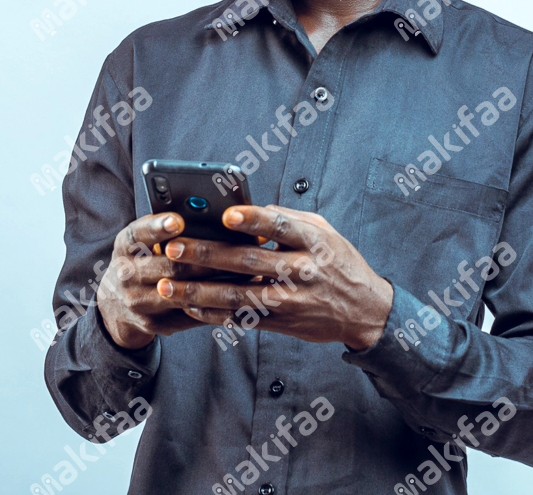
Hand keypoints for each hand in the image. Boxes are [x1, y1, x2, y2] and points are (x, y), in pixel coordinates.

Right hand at [95, 212, 230, 349]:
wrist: (115, 305)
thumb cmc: (140, 260)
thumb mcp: (141, 240)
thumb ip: (163, 228)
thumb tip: (205, 213)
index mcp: (125, 247)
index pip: (139, 234)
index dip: (158, 227)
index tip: (178, 220)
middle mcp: (127, 275)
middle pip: (169, 267)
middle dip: (203, 259)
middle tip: (233, 250)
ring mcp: (139, 303)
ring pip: (182, 294)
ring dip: (214, 285)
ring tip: (242, 276)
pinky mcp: (153, 324)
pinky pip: (189, 316)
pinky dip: (214, 308)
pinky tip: (236, 301)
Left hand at [156, 205, 393, 350]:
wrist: (364, 310)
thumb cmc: (339, 262)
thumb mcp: (325, 231)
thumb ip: (289, 218)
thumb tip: (250, 209)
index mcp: (313, 242)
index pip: (281, 226)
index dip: (253, 220)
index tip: (226, 215)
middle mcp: (302, 271)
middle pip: (249, 261)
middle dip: (208, 255)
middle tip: (175, 247)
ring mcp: (291, 300)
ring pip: (238, 296)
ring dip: (199, 291)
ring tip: (168, 284)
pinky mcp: (283, 323)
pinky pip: (242, 318)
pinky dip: (214, 313)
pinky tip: (189, 306)